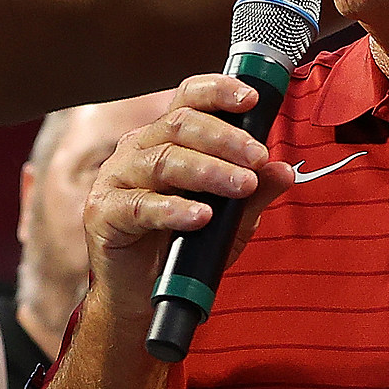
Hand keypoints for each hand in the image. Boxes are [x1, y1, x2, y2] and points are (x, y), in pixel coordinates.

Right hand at [81, 73, 296, 312]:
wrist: (142, 296)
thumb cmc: (182, 248)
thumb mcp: (229, 220)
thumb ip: (254, 194)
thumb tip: (284, 171)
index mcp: (164, 138)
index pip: (189, 99)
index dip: (219, 92)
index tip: (253, 100)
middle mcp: (138, 149)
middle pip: (179, 124)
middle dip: (226, 139)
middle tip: (258, 158)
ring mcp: (116, 178)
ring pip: (163, 161)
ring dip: (209, 171)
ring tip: (241, 186)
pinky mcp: (104, 213)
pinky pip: (140, 206)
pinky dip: (174, 210)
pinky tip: (201, 216)